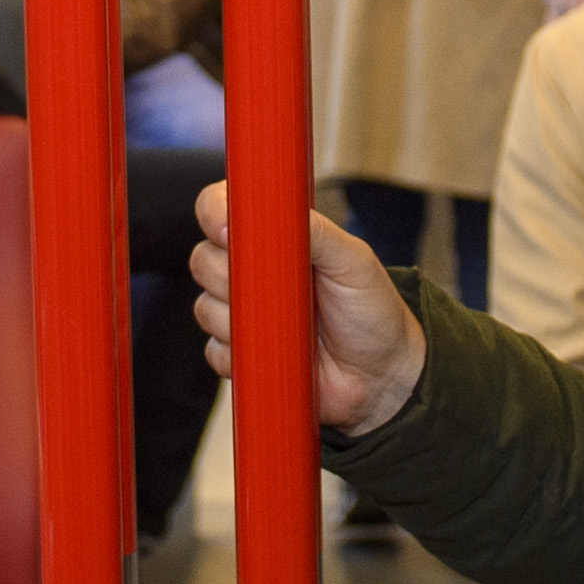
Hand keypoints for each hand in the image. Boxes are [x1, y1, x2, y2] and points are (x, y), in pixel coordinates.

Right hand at [190, 182, 427, 437]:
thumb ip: (314, 229)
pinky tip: (274, 354)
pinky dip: (239, 355)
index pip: (218, 209)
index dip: (213, 215)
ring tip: (288, 326)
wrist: (380, 373)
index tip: (228, 232)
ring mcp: (240, 313)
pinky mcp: (238, 354)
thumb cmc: (371, 310)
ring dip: (239, 320)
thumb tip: (267, 214)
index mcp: (271, 237)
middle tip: (276, 290)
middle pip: (202, 260)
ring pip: (204, 308)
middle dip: (231, 276)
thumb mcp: (352, 259)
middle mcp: (248, 271)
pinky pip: (214, 352)